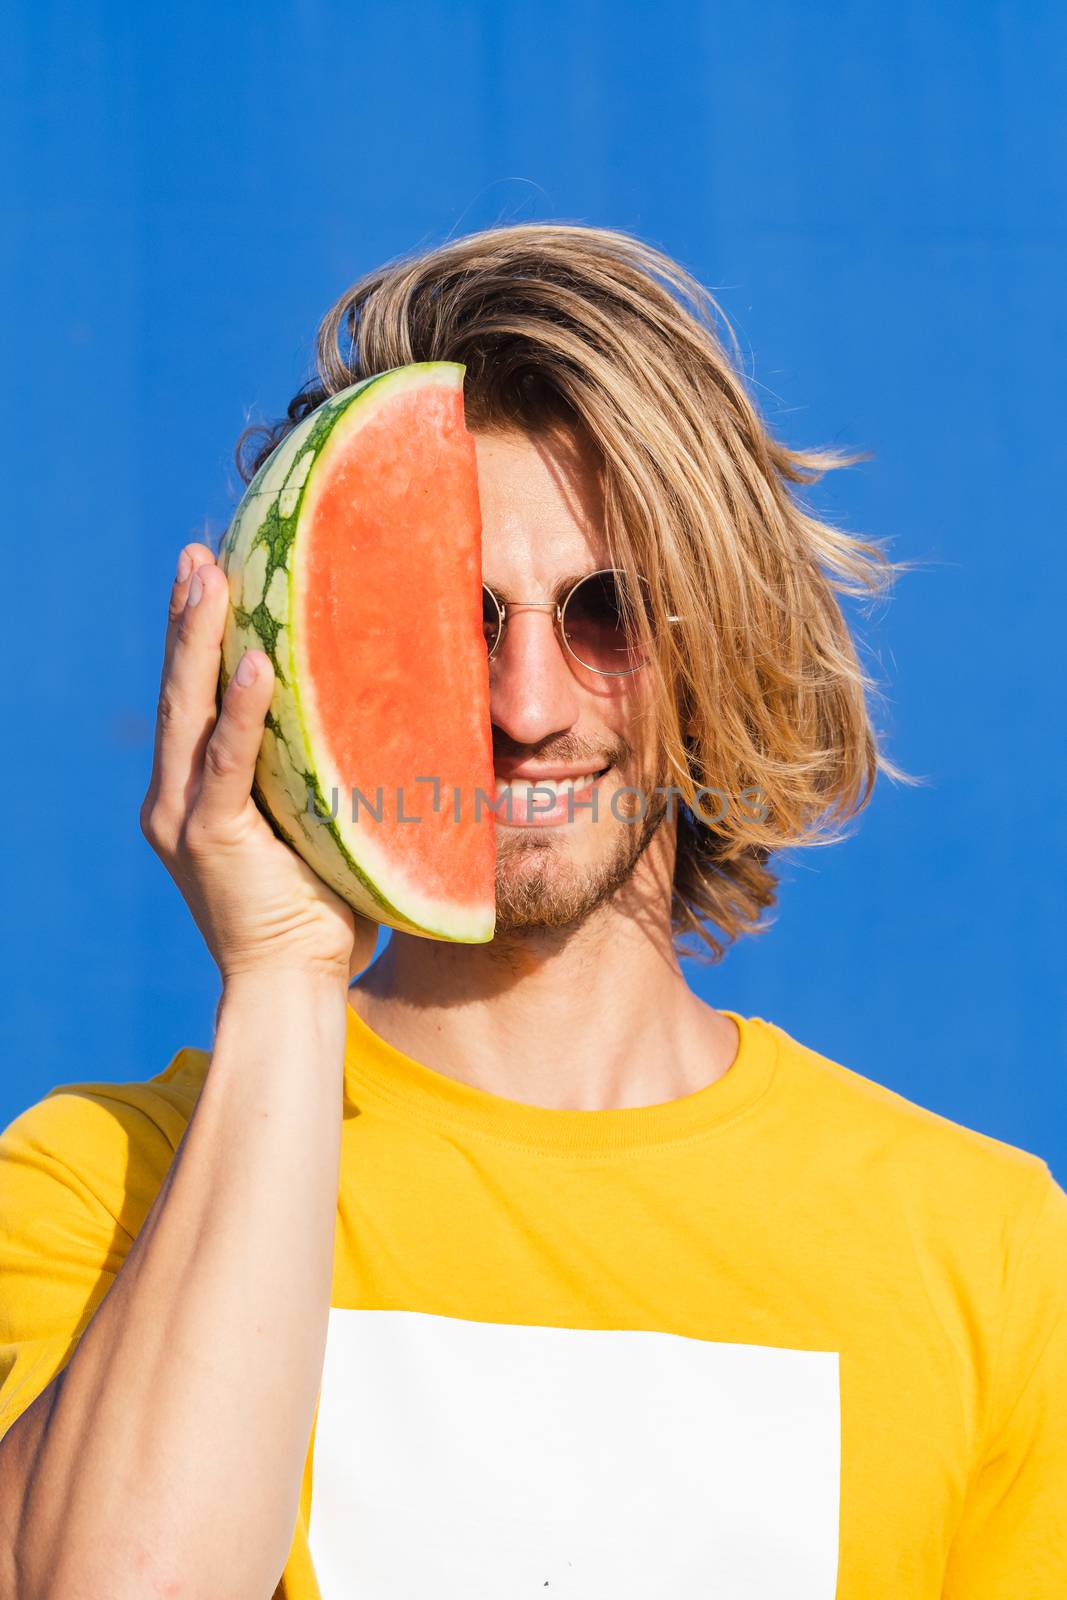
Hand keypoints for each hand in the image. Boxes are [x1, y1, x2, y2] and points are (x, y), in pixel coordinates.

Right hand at [140, 543, 377, 985]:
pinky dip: (243, 714)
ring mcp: (185, 819)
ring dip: (200, 643)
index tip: (211, 572)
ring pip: (189, 714)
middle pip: (179, 691)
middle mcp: (177, 798)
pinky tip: (259, 664)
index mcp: (197, 792)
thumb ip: (321, 772)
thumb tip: (383, 714)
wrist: (294, 984)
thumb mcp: (316, 822)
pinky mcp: (210, 841)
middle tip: (198, 554)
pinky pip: (227, 765)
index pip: (194, 699)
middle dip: (188, 618)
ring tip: (211, 580)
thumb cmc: (320, 906)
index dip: (199, 635)